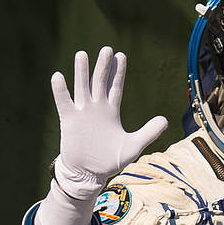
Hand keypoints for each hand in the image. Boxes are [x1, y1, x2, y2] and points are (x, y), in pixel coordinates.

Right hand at [51, 47, 167, 197]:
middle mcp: (96, 108)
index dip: (118, 72)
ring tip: (82, 55)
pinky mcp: (69, 120)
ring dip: (81, 72)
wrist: (89, 174)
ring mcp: (82, 112)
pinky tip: (58, 76)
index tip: (121, 55)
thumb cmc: (110, 161)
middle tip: (106, 49)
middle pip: (99, 82)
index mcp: (111, 111)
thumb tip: (165, 120)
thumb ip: (149, 132)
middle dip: (103, 66)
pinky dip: (60, 91)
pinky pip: (64, 102)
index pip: (115, 87)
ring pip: (81, 87)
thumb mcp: (133, 147)